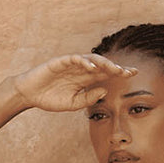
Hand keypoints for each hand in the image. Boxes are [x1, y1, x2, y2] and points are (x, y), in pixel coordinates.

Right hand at [12, 53, 136, 113]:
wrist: (29, 94)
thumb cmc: (50, 98)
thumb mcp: (73, 103)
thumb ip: (88, 98)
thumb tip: (104, 92)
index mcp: (86, 79)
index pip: (106, 73)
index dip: (120, 72)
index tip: (134, 73)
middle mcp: (81, 69)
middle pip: (103, 65)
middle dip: (116, 68)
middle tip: (128, 72)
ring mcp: (72, 64)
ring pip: (91, 59)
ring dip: (104, 63)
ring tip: (114, 69)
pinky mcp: (60, 61)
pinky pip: (74, 58)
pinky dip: (83, 61)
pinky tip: (91, 67)